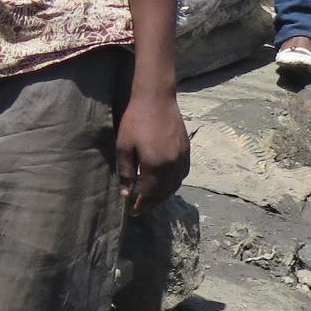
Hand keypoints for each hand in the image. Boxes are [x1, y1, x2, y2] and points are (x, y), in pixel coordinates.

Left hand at [117, 88, 190, 213]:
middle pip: (165, 192)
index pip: (150, 194)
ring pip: (176, 184)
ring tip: (153, 197)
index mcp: (155, 165)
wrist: (157, 98)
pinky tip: (167, 181)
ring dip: (165, 194)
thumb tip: (127, 193)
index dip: (141, 206)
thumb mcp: (124, 147)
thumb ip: (126, 172)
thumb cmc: (135, 121)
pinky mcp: (187, 149)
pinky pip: (184, 173)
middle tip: (141, 207)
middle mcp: (172, 164)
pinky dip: (175, 182)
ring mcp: (182, 157)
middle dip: (153, 203)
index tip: (133, 211)